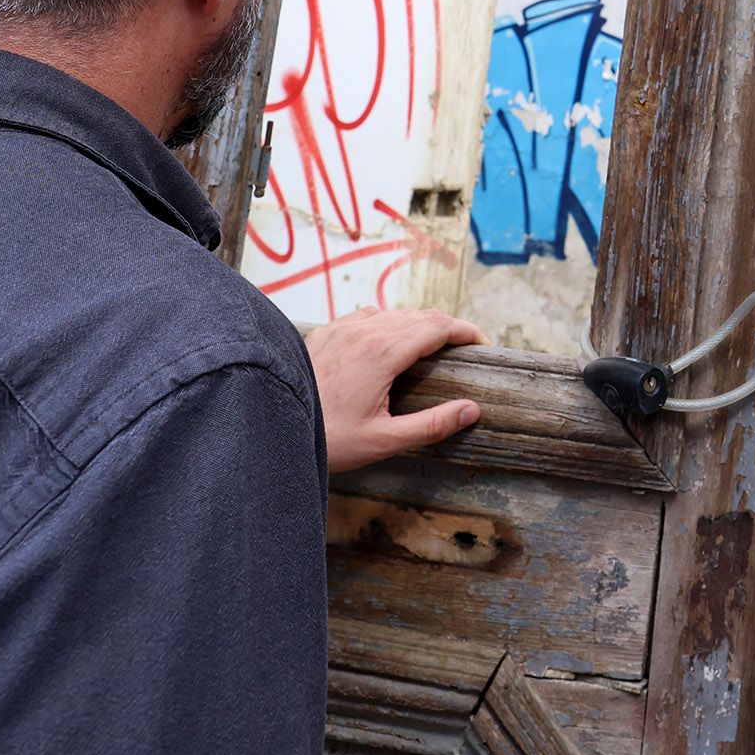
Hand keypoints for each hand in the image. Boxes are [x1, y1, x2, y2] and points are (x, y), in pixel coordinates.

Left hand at [308, 307, 487, 471]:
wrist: (271, 426)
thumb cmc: (326, 439)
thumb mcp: (383, 441)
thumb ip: (431, 425)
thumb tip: (471, 410)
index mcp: (384, 352)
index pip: (439, 326)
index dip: (467, 331)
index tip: (483, 344)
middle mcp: (365, 331)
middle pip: (420, 315)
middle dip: (448, 328)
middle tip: (463, 349)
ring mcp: (342, 328)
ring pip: (394, 313)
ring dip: (419, 324)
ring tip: (432, 347)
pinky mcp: (325, 333)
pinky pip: (367, 316)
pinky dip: (389, 323)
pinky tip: (389, 342)